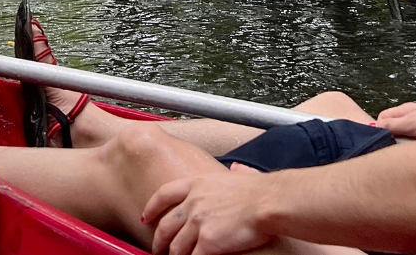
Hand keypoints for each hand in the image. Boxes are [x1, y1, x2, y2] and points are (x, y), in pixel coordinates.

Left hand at [142, 164, 271, 254]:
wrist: (268, 202)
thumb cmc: (261, 190)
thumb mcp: (240, 175)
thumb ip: (235, 173)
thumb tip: (238, 169)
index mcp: (197, 184)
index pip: (164, 195)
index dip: (152, 208)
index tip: (147, 217)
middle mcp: (193, 202)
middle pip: (166, 225)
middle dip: (159, 240)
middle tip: (158, 249)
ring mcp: (198, 222)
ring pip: (177, 247)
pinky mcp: (207, 242)